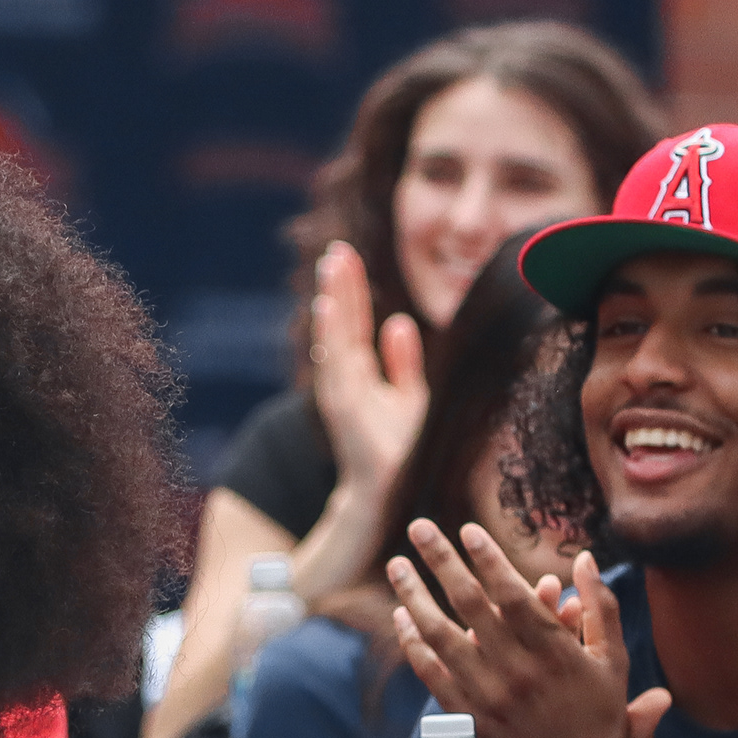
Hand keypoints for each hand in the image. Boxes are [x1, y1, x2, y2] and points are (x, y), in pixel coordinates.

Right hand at [306, 242, 429, 501]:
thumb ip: (403, 361)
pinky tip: (328, 308)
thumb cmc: (397, 445)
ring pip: (334, 337)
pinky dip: (330, 334)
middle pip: (340, 323)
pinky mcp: (342, 405)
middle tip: (337, 250)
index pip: (351, 322)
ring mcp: (339, 390)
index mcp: (357, 372)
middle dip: (339, 286)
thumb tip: (399, 321)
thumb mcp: (409, 397)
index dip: (350, 290)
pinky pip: (335, 362)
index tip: (345, 255)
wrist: (384, 488)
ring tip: (333, 267)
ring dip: (334, 301)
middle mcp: (343, 377)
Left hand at [385, 522, 646, 737]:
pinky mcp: (466, 722)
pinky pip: (431, 674)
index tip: (467, 529)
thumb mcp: (612, 665)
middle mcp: (516, 671)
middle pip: (468, 603)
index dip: (487, 557)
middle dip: (441, 559)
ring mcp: (486, 697)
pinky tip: (402, 618)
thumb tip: (586, 558)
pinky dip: (413, 643)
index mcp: (554, 652)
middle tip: (419, 527)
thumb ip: (600, 608)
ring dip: (414, 595)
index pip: (512, 592)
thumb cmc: (600, 724)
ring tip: (397, 565)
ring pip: (439, 635)